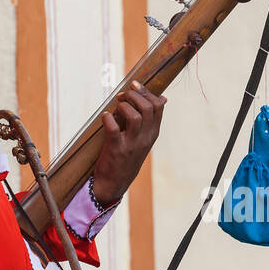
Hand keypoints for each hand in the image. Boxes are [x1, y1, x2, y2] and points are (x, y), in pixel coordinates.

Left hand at [92, 80, 165, 203]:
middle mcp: (145, 138)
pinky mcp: (116, 149)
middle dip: (134, 95)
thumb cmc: (128, 156)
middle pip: (148, 108)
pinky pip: (113, 128)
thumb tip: (163, 98)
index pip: (158, 106)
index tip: (135, 86)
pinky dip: (108, 118)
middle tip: (122, 95)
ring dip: (124, 106)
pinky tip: (105, 117)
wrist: (114, 183)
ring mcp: (132, 144)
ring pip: (135, 117)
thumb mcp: (144, 138)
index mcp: (153, 133)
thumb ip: (151, 119)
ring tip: (116, 107)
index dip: (146, 92)